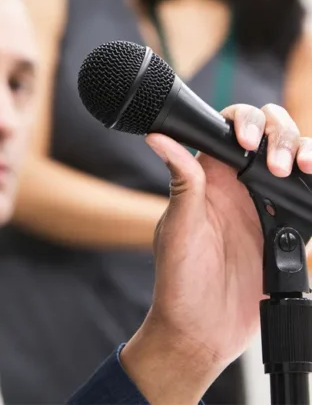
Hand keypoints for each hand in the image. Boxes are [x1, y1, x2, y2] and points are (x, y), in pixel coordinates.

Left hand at [121, 103, 311, 403]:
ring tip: (302, 169)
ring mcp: (266, 209)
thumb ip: (182, 181)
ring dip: (305, 152)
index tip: (249, 143)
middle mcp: (239, 187)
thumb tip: (158, 137)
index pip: (230, 128)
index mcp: (209, 178)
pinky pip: (309, 201)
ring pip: (295, 161)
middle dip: (282, 135)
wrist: (202, 332)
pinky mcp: (288, 233)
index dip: (246, 122)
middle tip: (279, 166)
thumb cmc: (179, 279)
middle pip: (270, 136)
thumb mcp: (179, 226)